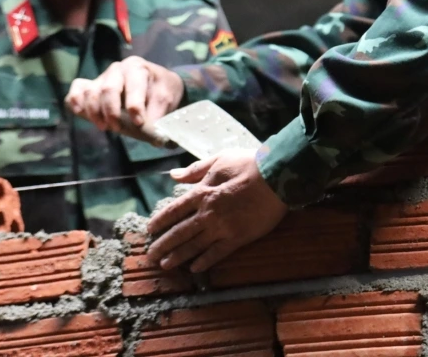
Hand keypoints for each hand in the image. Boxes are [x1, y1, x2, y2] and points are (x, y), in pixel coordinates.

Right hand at [66, 56, 183, 134]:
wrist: (157, 85)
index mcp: (137, 68)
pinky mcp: (91, 85)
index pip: (132, 86)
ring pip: (91, 91)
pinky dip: (74, 99)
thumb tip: (154, 135)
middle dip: (112, 112)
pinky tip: (78, 111)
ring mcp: (103, 76)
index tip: (138, 122)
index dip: (135, 106)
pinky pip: (78, 88)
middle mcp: (118, 69)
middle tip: (117, 128)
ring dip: (94, 112)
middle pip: (108, 89)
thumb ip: (158, 113)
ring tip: (104, 127)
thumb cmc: (161, 90)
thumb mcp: (166, 98)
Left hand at [146, 148, 287, 271]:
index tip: (150, 229)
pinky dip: (204, 262)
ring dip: (178, 257)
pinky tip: (194, 268)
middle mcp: (207, 213)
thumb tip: (173, 175)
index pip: (174, 211)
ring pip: (194, 246)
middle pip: (179, 232)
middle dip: (163, 245)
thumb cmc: (248, 164)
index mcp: (202, 192)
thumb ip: (195, 170)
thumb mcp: (219, 159)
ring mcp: (222, 228)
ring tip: (165, 265)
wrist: (277, 176)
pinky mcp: (238, 238)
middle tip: (150, 255)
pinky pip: (217, 253)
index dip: (160, 221)